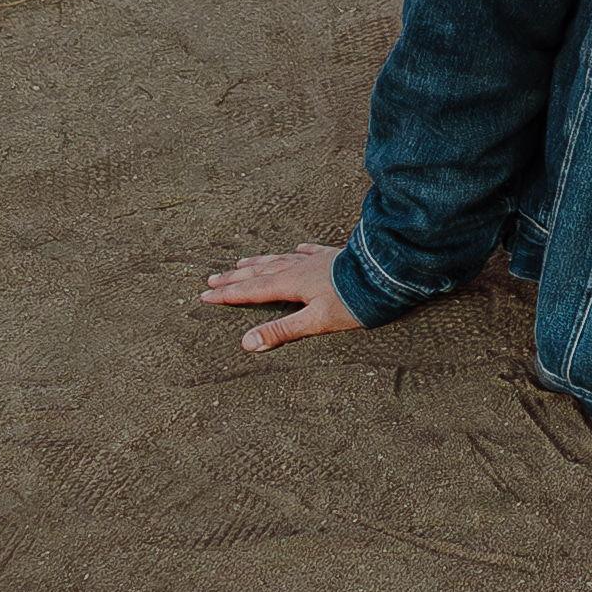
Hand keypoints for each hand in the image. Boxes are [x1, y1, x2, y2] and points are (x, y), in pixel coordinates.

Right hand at [202, 243, 362, 356]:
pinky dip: (297, 251)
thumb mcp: (315, 322)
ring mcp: (316, 259)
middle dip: (235, 277)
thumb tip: (247, 343)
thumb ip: (282, 331)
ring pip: (280, 259)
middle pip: (260, 272)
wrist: (386, 274)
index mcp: (291, 284)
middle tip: (213, 279)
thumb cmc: (353, 301)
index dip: (228, 295)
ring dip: (259, 262)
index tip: (205, 295)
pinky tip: (297, 247)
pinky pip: (309, 251)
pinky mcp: (333, 255)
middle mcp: (298, 268)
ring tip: (243, 261)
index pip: (252, 291)